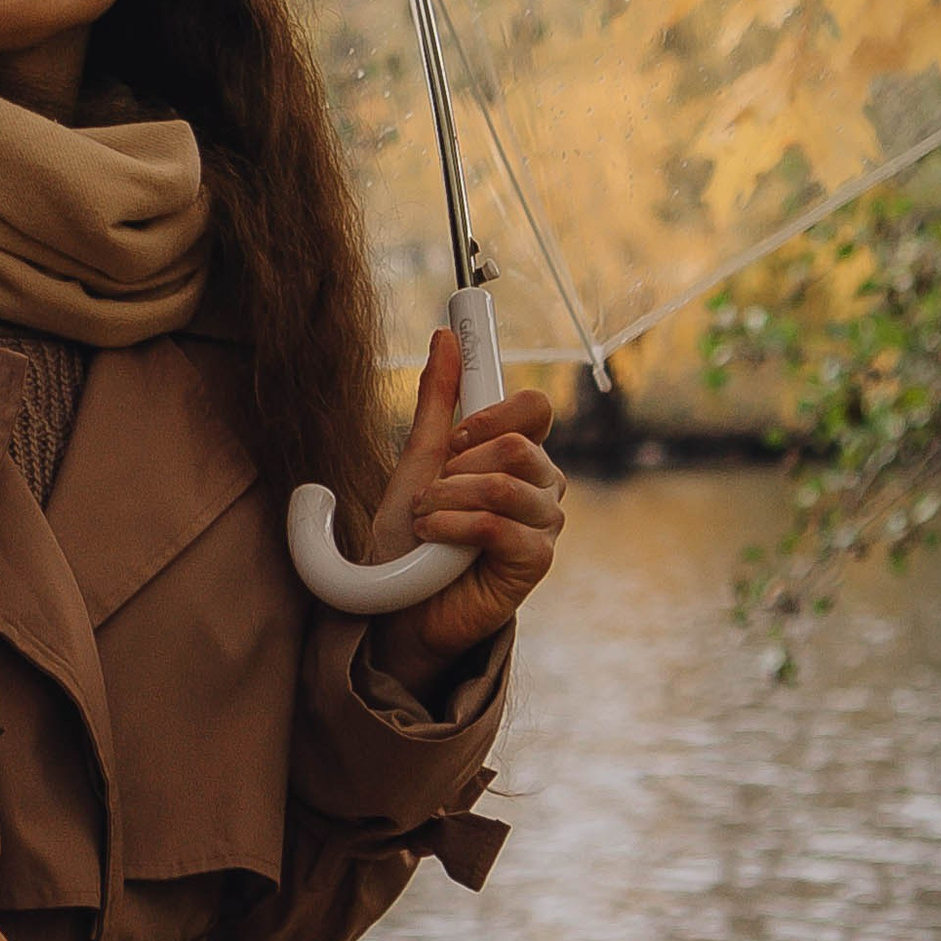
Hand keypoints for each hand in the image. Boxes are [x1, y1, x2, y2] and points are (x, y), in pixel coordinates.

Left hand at [365, 330, 563, 700]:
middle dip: (459, 464)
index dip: (490, 414)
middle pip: (520, 443)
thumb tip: (445, 336)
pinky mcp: (536, 562)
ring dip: (448, 498)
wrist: (397, 604)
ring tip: (426, 517)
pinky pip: (497, 524)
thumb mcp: (418, 458)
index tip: (454, 438)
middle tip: (433, 489)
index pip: (534, 407)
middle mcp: (541, 484)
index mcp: (519, 454)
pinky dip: (453, 526)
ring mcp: (543, 524)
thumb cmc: (411, 536)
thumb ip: (438, 400)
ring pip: (505, 482)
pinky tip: (435, 538)